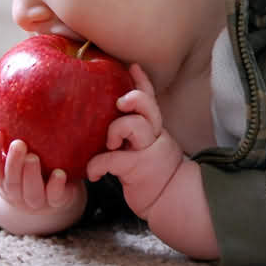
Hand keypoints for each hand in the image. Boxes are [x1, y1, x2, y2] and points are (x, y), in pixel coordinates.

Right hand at [0, 129, 82, 213]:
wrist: (53, 198)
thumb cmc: (35, 165)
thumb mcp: (22, 151)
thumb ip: (15, 129)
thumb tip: (8, 94)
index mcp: (3, 177)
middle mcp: (16, 191)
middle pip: (10, 180)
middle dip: (13, 162)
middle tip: (19, 144)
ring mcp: (34, 200)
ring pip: (29, 191)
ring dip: (30, 175)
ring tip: (33, 158)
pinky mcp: (55, 202)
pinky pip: (54, 197)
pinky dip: (55, 187)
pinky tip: (59, 174)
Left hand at [87, 64, 184, 219]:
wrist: (171, 199)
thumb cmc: (153, 173)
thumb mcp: (149, 147)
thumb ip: (137, 132)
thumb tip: (113, 120)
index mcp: (155, 128)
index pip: (150, 98)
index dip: (142, 81)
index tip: (131, 65)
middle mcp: (154, 135)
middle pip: (147, 106)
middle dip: (133, 98)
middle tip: (119, 102)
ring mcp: (149, 151)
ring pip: (133, 125)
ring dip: (115, 130)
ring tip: (110, 144)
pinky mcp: (139, 169)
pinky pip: (113, 159)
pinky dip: (97, 165)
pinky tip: (94, 173)